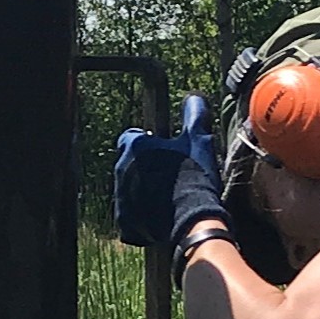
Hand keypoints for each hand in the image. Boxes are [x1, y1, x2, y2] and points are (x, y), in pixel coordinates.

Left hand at [112, 94, 221, 248]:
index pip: (131, 138)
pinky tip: (160, 215)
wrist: (192, 218)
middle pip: (128, 164)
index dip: (147, 143)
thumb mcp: (199, 139)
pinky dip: (141, 214)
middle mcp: (120, 169)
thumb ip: (194, 115)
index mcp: (134, 147)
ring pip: (128, 189)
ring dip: (141, 190)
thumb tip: (194, 98)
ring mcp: (120, 196)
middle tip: (168, 175)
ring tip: (166, 197)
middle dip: (143, 167)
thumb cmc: (194, 175)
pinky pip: (130, 214)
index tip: (162, 151)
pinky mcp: (124, 220)